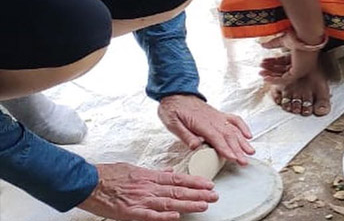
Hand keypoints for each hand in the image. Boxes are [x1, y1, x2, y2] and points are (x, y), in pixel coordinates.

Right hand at [78, 162, 216, 220]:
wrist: (88, 181)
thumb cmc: (109, 175)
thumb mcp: (135, 168)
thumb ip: (154, 172)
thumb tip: (170, 172)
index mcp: (150, 177)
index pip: (178, 179)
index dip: (195, 182)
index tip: (209, 185)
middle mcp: (148, 187)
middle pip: (178, 190)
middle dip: (198, 194)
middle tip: (214, 196)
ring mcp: (140, 199)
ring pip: (169, 202)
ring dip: (188, 203)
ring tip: (204, 205)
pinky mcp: (129, 211)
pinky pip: (149, 215)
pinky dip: (163, 216)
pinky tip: (176, 216)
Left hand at [158, 95, 253, 164]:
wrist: (176, 93)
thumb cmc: (173, 109)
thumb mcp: (172, 123)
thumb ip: (185, 135)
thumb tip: (196, 147)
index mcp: (201, 123)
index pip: (216, 138)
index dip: (225, 149)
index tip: (233, 158)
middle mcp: (213, 119)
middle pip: (228, 136)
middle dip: (238, 150)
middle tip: (244, 161)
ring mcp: (218, 116)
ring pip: (234, 129)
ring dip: (243, 141)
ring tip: (250, 152)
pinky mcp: (219, 115)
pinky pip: (235, 120)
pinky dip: (243, 127)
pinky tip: (248, 135)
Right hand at [259, 31, 319, 84]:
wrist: (305, 36)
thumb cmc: (299, 35)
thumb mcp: (284, 40)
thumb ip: (274, 44)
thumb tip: (263, 45)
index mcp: (300, 56)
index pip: (285, 62)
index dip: (273, 62)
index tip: (264, 60)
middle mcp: (302, 64)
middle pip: (284, 69)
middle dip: (271, 69)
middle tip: (261, 68)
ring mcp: (301, 70)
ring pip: (283, 75)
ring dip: (271, 75)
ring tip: (261, 72)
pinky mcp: (298, 73)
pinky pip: (285, 80)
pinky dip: (275, 80)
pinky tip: (266, 78)